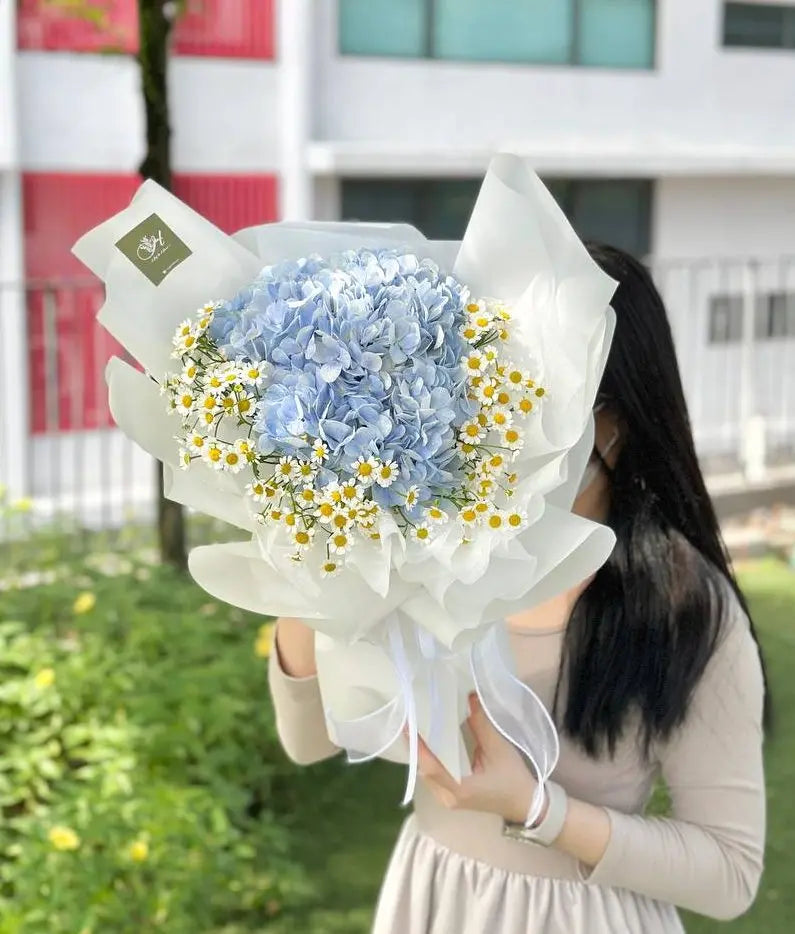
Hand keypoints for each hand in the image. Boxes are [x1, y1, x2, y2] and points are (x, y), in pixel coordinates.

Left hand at [415, 692, 538, 824]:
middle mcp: (448, 796)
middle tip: (411, 718)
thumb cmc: (514, 779)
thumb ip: (480, 723)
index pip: (430, 766)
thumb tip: (468, 696)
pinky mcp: (451, 795)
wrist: (526, 804)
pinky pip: (434, 776)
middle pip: (423, 769)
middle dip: (416, 745)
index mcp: (460, 788)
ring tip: (416, 725)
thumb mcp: (498, 748)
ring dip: (421, 752)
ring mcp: (448, 799)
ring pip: (426, 773)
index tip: (408, 725)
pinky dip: (430, 758)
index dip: (418, 746)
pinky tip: (429, 741)